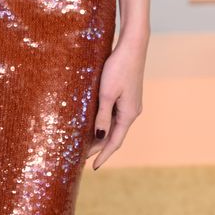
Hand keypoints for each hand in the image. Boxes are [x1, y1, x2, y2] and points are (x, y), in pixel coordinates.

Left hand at [88, 38, 145, 169]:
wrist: (132, 46)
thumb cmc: (118, 68)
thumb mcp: (106, 93)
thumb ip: (102, 116)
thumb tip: (100, 137)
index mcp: (129, 114)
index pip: (114, 142)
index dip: (103, 155)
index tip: (93, 167)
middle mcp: (132, 111)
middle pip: (114, 135)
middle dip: (100, 148)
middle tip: (82, 158)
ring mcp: (130, 103)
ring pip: (114, 125)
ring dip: (101, 135)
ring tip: (85, 144)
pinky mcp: (127, 95)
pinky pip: (115, 115)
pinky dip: (104, 122)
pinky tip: (94, 123)